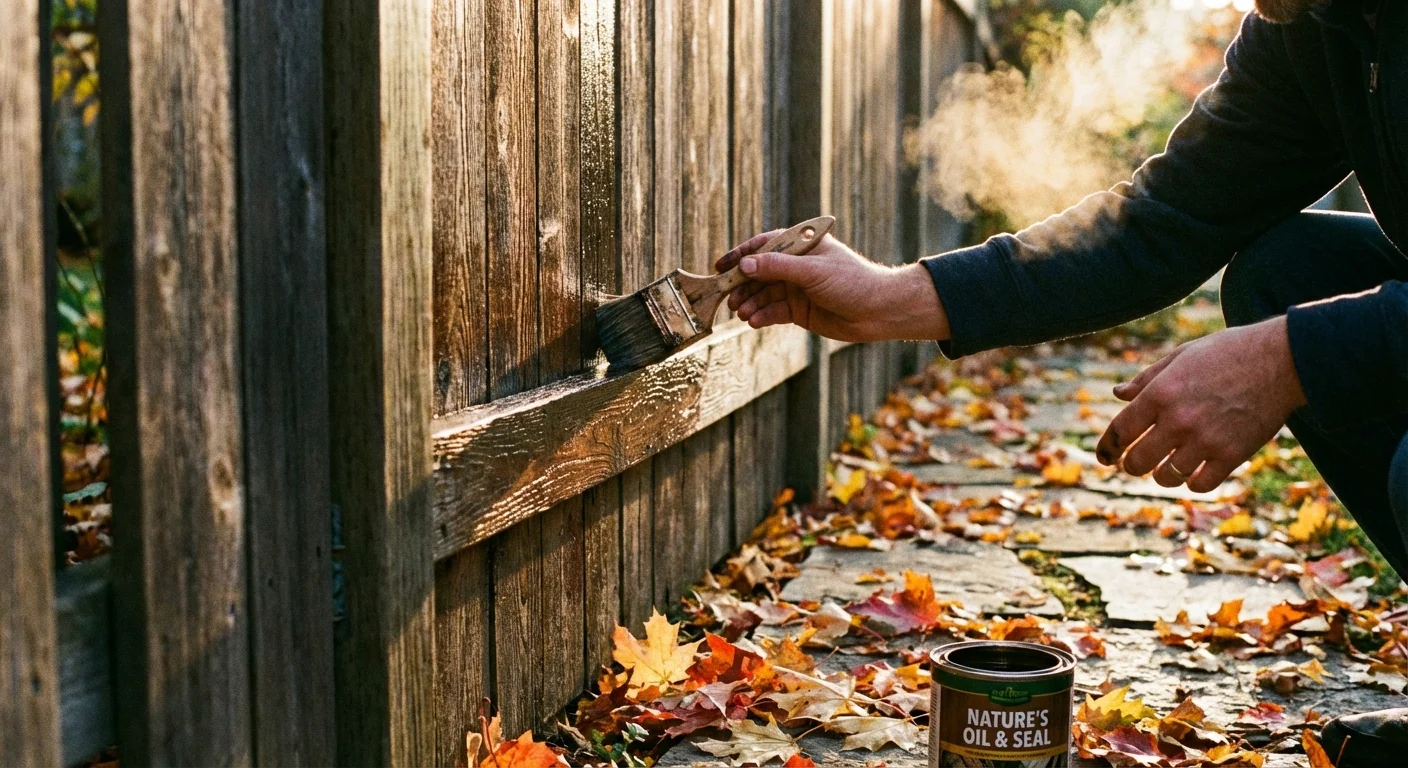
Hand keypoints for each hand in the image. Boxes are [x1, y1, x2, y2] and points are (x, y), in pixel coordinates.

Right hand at [714, 230, 949, 341]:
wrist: (878, 311)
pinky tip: (754, 321)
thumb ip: (777, 267)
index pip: (763, 246)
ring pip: (764, 294)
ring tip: (741, 313)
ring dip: (751, 303)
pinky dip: (763, 316)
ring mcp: (796, 288)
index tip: (720, 267)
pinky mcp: (799, 310)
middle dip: (742, 285)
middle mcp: (796, 265)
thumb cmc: (852, 281)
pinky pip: (774, 311)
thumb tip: (745, 266)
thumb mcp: (812, 270)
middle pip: (759, 273)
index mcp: (801, 245)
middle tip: (728, 298)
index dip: (740, 256)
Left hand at [1096, 316, 1307, 492]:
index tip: (1105, 457)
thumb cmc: (1229, 352)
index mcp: (1161, 393)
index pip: (1120, 430)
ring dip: (1163, 475)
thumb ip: (1147, 379)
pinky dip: (1193, 482)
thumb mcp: (1181, 356)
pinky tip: (1195, 472)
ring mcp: (1206, 440)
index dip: (1107, 448)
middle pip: (1137, 462)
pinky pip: (1199, 485)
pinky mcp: (1232, 455)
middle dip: (1132, 465)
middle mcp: (1178, 420)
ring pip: (1166, 477)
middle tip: (1137, 463)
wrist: (1282, 359)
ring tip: (1168, 467)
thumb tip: (1118, 395)